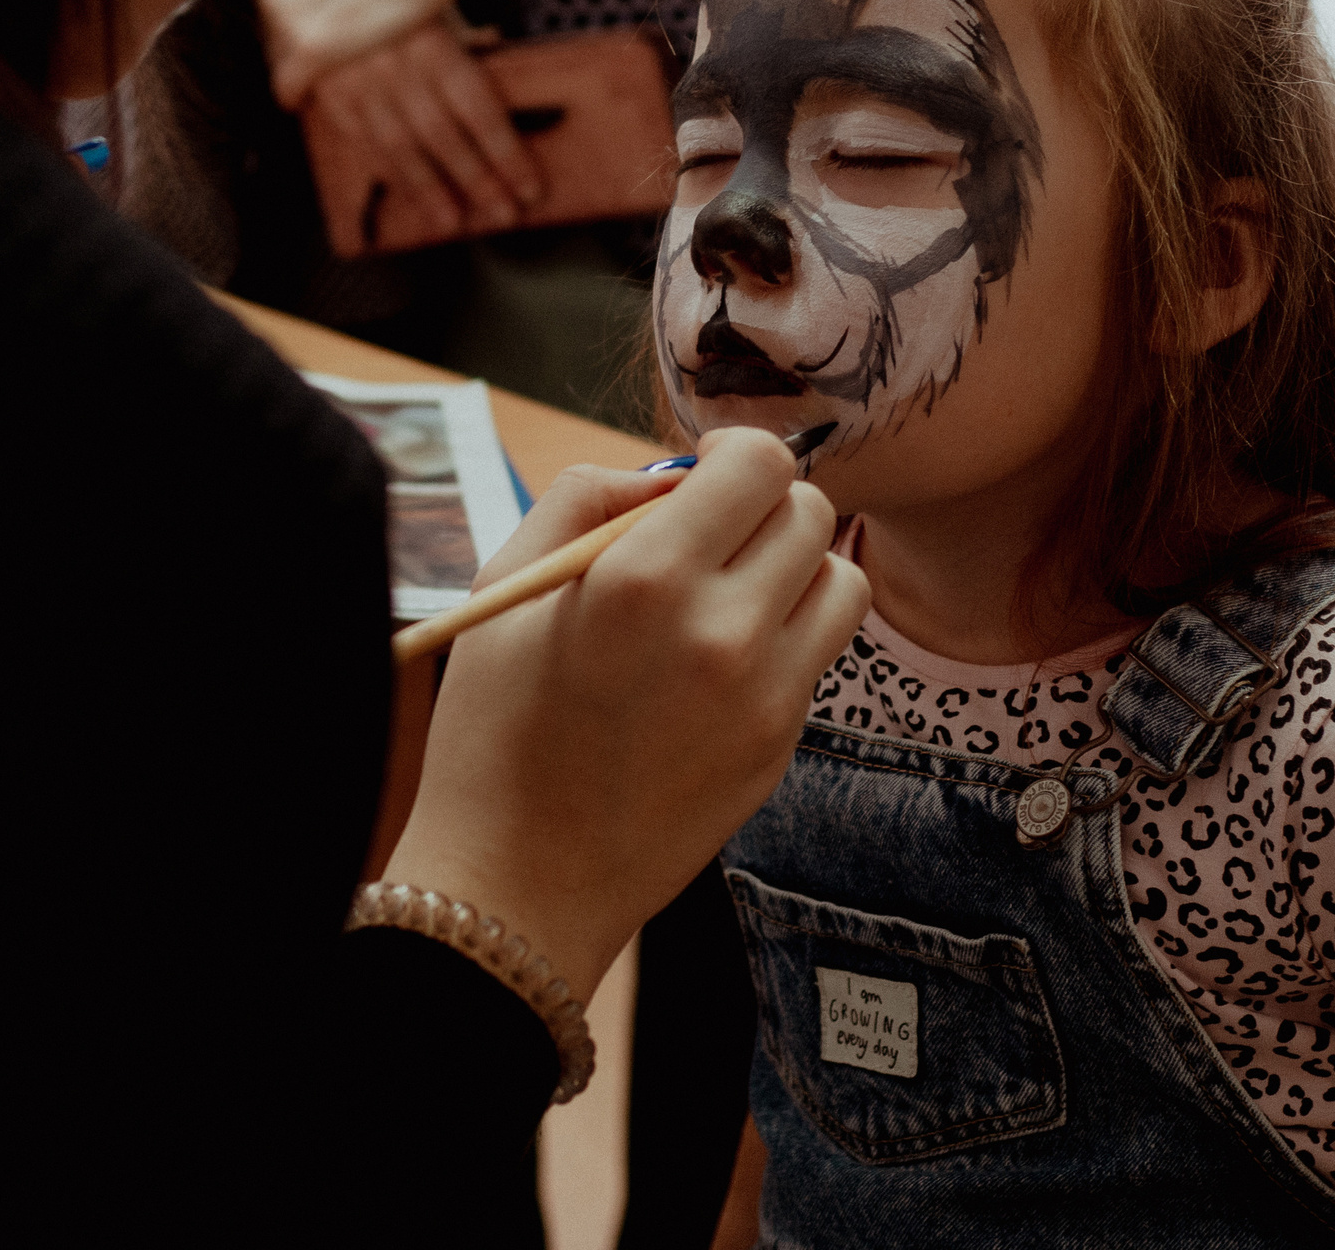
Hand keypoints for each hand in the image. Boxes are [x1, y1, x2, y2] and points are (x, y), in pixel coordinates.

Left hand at [253, 0, 651, 103]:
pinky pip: (288, 86)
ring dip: (304, 61)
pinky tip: (303, 98)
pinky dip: (295, 94)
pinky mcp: (311, 47)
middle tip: (338, 37)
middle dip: (299, 34)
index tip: (320, 16)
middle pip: (272, 27)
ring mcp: (287, 14)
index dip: (295, 8)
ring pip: (281, 56)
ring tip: (340, 57)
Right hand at [303, 20, 544, 251]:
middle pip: (442, 134)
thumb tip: (492, 47)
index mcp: (430, 36)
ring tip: (452, 220)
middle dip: (475, 180)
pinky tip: (404, 191)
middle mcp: (393, 61)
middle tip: (501, 215)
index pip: (478, 107)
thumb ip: (459, 32)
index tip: (528, 186)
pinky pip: (358, 136)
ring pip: (397, 145)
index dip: (505, 152)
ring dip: (428, 187)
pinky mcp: (322, 86)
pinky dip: (383, 167)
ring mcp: (353, 77)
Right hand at [383, 429, 868, 995]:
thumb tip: (665, 474)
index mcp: (644, 579)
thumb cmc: (494, 726)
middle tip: (711, 532)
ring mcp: (766, 696)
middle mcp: (723, 632)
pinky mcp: (782, 745)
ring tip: (729, 592)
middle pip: (809, 511)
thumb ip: (586, 496)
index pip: (759, 463)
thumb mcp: (508, 584)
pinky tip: (716, 662)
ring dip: (793, 567)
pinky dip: (784, 635)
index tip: (703, 471)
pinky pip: (818, 653)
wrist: (518, 881)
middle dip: (763, 506)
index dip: (734, 452)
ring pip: (840, 579)